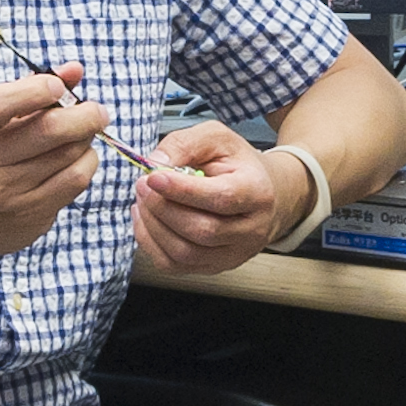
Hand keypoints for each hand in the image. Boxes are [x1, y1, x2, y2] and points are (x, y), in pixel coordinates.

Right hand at [0, 70, 107, 263]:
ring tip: (86, 132)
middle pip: (46, 131)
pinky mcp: (29, 215)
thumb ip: (27, 90)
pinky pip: (75, 181)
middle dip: (83, 115)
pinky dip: (86, 162)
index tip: (59, 86)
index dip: (34, 89)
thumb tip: (75, 69)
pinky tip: (80, 156)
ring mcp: (5, 193)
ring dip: (86, 138)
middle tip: (97, 110)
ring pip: (68, 156)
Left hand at [132, 122, 295, 279]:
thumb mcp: (217, 138)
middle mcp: (251, 230)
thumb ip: (185, 144)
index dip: (182, 190)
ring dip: (153, 226)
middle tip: (142, 184)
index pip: (221, 198)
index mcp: (258, 192)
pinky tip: (146, 220)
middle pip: (201, 230)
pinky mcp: (214, 267)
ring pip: (184, 253)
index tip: (152, 177)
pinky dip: (151, 243)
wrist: (264, 195)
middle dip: (162, 208)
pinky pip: (174, 265)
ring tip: (143, 200)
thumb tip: (155, 164)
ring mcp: (234, 254)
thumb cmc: (238, 165)